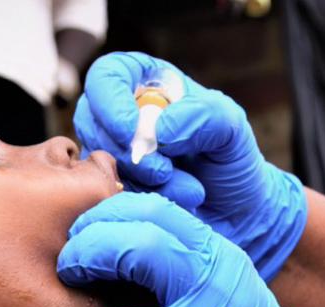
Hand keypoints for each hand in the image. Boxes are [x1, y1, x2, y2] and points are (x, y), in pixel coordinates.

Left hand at [57, 192, 324, 306]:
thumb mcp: (224, 286)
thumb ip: (174, 259)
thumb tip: (96, 234)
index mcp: (220, 262)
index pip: (150, 211)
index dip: (101, 218)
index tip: (81, 236)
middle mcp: (213, 298)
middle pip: (132, 248)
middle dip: (83, 256)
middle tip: (68, 273)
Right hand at [74, 52, 305, 279]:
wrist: (234, 213)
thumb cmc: (231, 162)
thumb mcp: (232, 129)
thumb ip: (204, 116)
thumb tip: (160, 129)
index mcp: (148, 84)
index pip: (107, 75)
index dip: (110, 101)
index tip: (131, 132)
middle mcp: (122, 114)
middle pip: (90, 119)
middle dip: (123, 150)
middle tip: (164, 171)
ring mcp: (111, 152)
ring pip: (95, 159)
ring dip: (139, 179)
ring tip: (185, 189)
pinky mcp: (109, 186)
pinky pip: (103, 191)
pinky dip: (138, 200)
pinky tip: (173, 202)